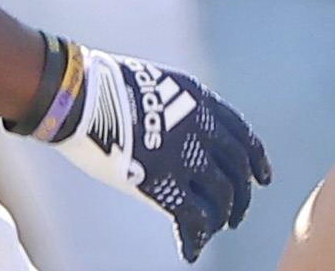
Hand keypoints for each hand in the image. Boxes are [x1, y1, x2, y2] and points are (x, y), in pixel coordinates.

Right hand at [20, 38, 269, 261]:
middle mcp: (202, 130)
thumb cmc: (97, 84)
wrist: (73, 92)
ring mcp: (186, 158)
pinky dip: (195, 239)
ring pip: (221, 200)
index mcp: (200, 102)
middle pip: (237, 174)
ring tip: (213, 229)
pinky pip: (194, 220)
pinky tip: (189, 251)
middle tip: (235, 214)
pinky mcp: (165, 185)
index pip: (244, 138)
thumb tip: (175, 131)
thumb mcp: (150, 82)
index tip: (261, 178)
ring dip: (221, 219)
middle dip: (240, 198)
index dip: (257, 162)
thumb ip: (173, 107)